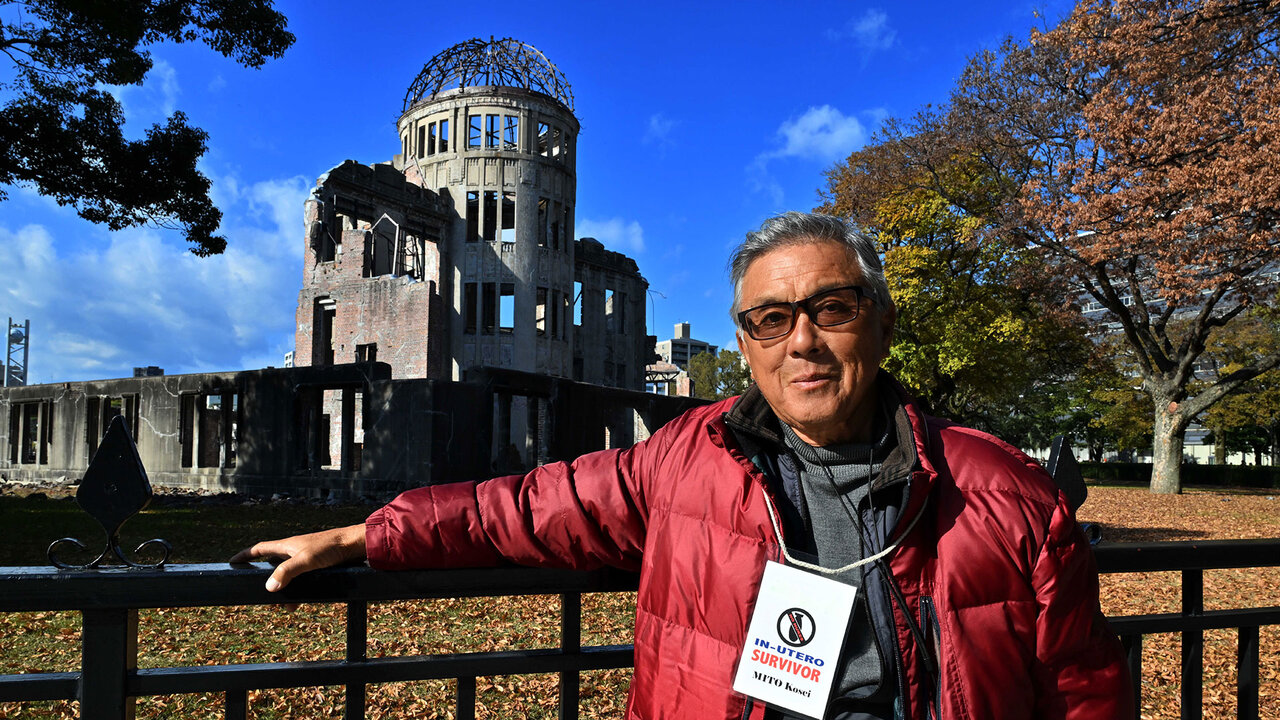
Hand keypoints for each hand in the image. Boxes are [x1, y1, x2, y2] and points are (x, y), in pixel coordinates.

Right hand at [230, 524, 366, 592]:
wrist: (356, 545)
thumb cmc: (331, 547)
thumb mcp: (306, 560)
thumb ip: (287, 572)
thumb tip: (268, 587)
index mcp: (287, 545)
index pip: (260, 549)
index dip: (245, 555)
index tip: (232, 562)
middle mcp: (294, 551)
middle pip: (273, 566)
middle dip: (266, 580)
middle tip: (262, 595)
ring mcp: (306, 559)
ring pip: (289, 576)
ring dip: (286, 590)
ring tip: (287, 607)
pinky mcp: (318, 566)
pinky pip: (302, 580)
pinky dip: (300, 591)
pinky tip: (302, 602)